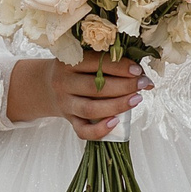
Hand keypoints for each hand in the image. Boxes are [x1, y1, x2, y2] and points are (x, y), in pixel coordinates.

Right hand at [6, 53, 146, 140]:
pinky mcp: (69, 120)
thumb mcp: (83, 60)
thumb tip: (144, 76)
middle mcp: (64, 83)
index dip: (119, 66)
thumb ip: (108, 64)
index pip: (95, 63)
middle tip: (144, 84)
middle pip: (95, 87)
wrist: (46, 87)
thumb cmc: (75, 71)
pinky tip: (116, 123)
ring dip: (117, 105)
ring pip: (91, 109)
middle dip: (124, 85)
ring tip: (137, 99)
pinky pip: (83, 130)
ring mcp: (65, 104)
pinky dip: (99, 130)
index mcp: (68, 62)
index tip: (138, 70)